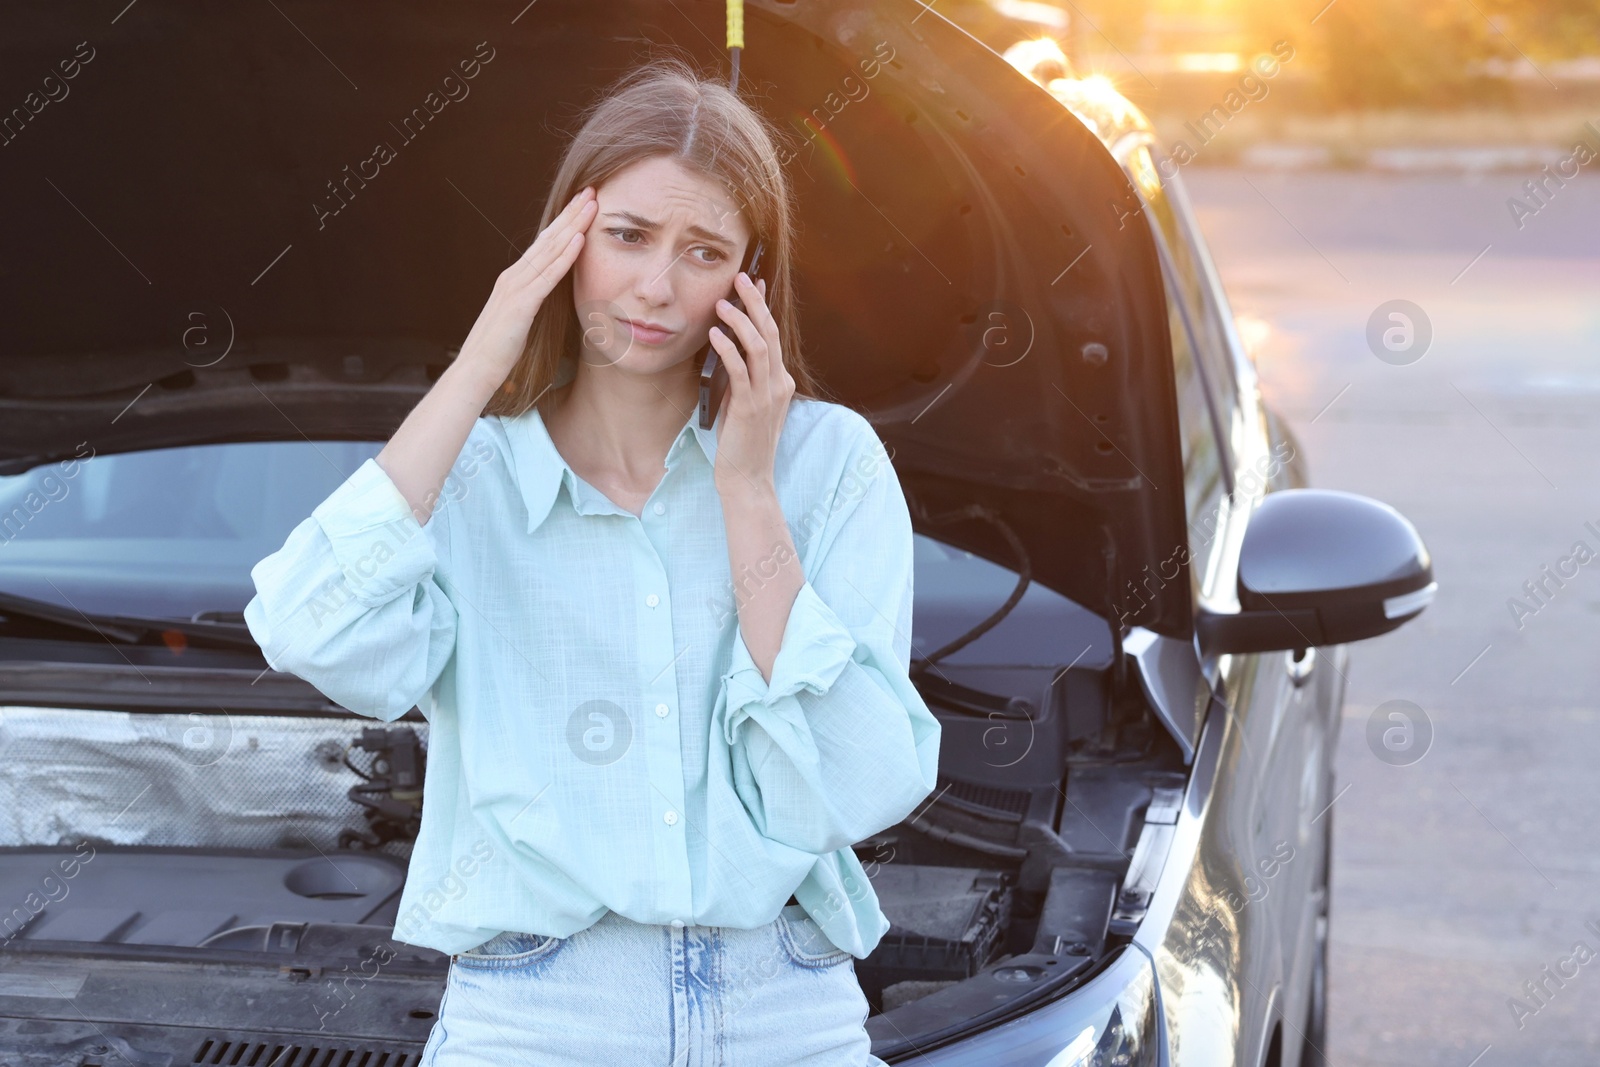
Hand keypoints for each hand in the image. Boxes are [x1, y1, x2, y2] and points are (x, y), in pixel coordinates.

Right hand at [456, 186, 596, 390]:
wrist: (475, 371)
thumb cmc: (498, 352)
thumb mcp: (519, 320)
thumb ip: (531, 304)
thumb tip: (546, 298)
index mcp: (514, 280)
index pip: (543, 245)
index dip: (563, 223)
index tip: (582, 205)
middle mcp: (513, 277)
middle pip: (548, 239)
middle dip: (570, 214)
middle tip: (591, 191)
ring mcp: (516, 288)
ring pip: (549, 250)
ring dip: (572, 226)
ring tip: (591, 205)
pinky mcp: (521, 304)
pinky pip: (548, 276)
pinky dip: (565, 256)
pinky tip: (580, 240)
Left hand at [708, 272, 792, 499]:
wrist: (748, 478)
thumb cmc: (742, 443)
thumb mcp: (745, 404)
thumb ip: (743, 379)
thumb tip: (727, 349)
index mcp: (781, 382)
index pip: (773, 336)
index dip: (763, 308)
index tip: (753, 284)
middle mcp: (779, 384)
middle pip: (770, 333)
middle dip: (755, 303)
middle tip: (741, 278)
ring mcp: (767, 395)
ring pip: (759, 346)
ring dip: (741, 320)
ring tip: (723, 302)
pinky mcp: (749, 406)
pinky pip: (740, 369)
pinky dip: (728, 348)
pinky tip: (714, 334)